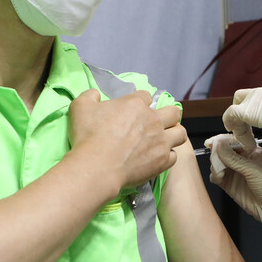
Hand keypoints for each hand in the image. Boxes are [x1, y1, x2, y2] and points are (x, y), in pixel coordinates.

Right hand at [68, 90, 185, 189]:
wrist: (97, 166)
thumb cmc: (88, 136)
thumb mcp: (80, 108)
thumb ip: (89, 96)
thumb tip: (95, 94)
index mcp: (136, 104)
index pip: (146, 96)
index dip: (141, 102)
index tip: (135, 110)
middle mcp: (153, 120)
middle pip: (173, 112)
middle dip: (168, 115)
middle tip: (158, 122)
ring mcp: (160, 141)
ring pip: (180, 133)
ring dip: (174, 134)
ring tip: (165, 139)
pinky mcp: (162, 160)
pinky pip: (173, 156)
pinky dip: (167, 156)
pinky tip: (158, 158)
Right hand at [205, 134, 261, 261]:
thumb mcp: (253, 169)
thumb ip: (234, 158)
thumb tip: (219, 144)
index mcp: (251, 151)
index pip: (233, 141)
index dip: (221, 141)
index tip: (211, 142)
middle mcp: (241, 159)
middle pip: (222, 151)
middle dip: (217, 154)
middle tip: (215, 159)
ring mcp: (234, 171)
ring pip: (217, 163)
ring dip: (215, 165)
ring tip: (220, 172)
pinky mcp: (228, 183)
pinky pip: (216, 175)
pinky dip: (214, 175)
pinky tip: (219, 178)